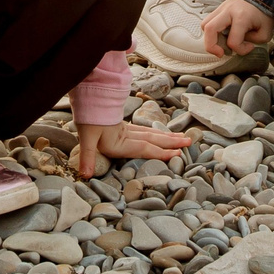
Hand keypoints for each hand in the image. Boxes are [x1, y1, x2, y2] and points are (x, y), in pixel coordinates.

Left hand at [77, 120, 191, 179]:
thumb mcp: (86, 137)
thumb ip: (87, 157)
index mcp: (120, 141)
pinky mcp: (123, 126)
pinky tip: (160, 134)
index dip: (161, 153)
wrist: (87, 98)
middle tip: (189, 142)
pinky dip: (155, 132)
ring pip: (151, 133)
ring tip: (182, 137)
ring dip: (167, 136)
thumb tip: (84, 175)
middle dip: (172, 142)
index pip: (144, 148)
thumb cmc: (87, 118)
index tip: (177, 155)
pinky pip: (144, 130)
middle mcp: (127, 134)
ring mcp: (127, 129)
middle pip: (153, 138)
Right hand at [200, 0, 273, 56]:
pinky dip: (212, 31)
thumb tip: (238, 45)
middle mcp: (228, 10)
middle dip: (211, 46)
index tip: (250, 47)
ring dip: (210, 38)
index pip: (233, 42)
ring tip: (221, 43)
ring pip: (205, 24)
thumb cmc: (264, 14)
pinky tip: (223, 35)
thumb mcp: (265, 33)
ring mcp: (221, 8)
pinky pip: (209, 21)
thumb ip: (252, 42)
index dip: (241, 50)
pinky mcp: (219, 8)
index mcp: (241, 17)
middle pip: (209, 29)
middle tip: (220, 53)